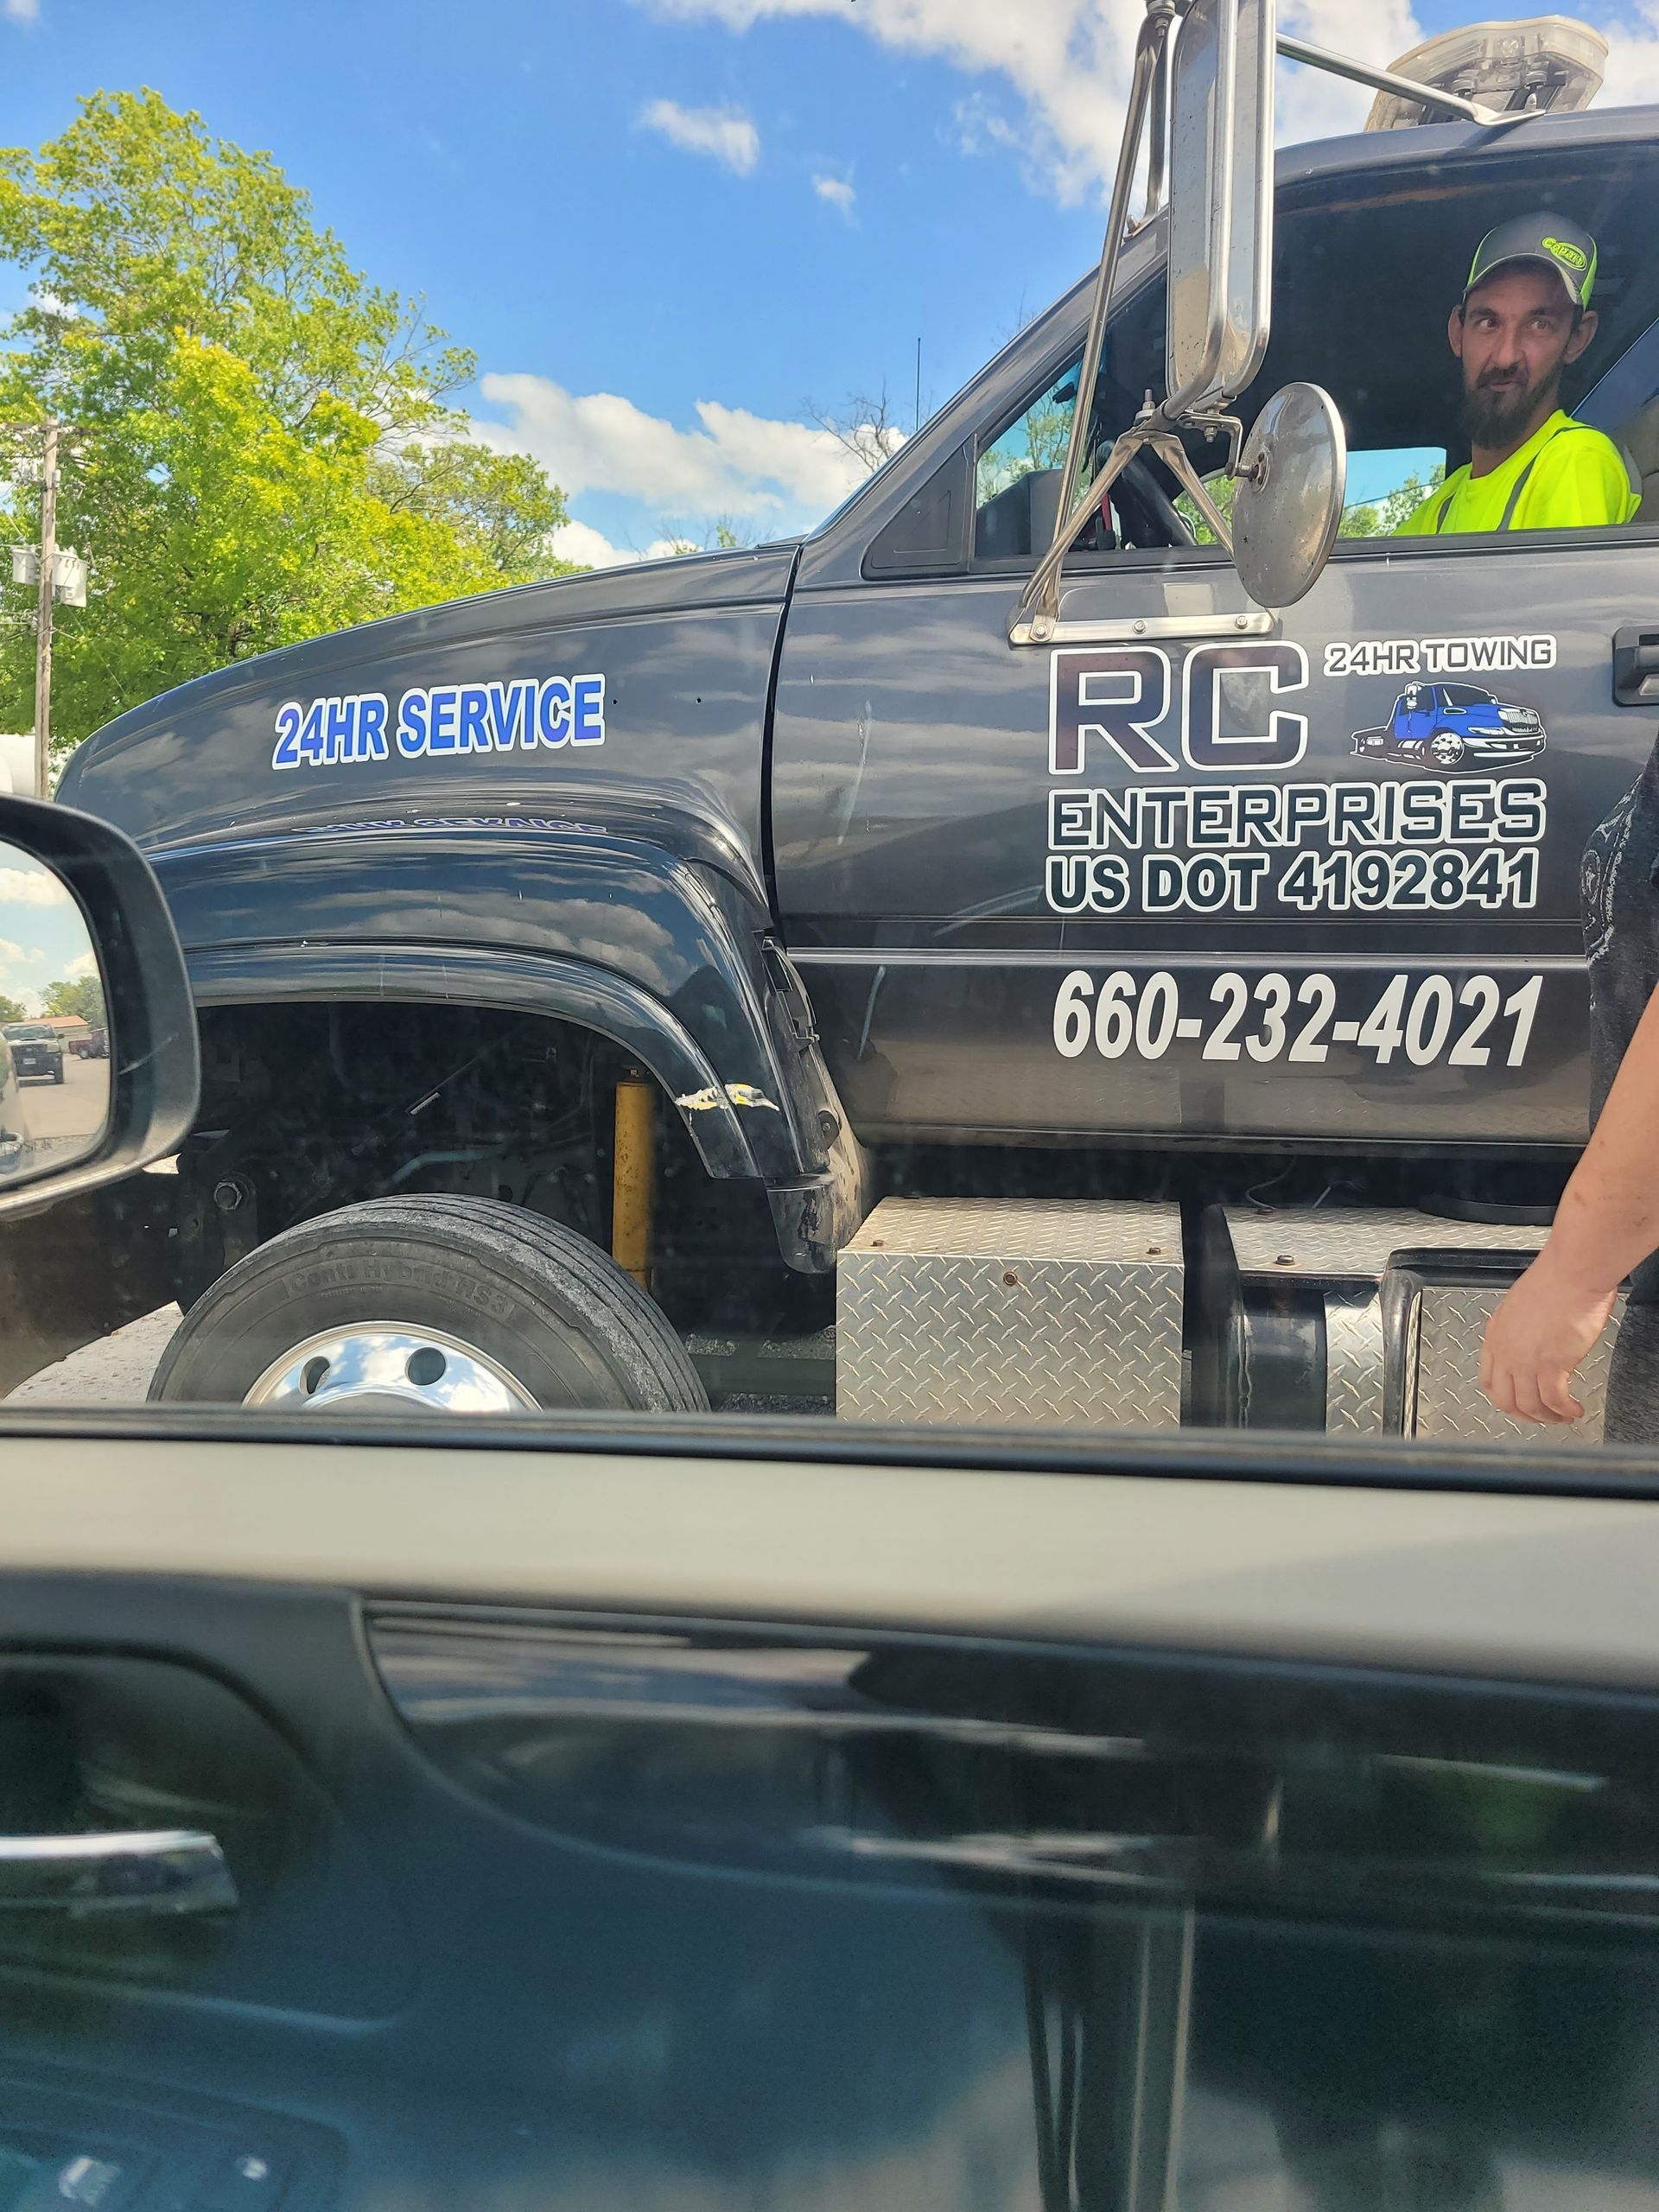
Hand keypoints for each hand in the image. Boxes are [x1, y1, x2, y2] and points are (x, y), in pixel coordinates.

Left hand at [1479, 1248, 1618, 1423]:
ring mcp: (1526, 1361)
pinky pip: (1555, 1401)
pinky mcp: (1552, 1365)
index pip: (1489, 1380)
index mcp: (1496, 1335)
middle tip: (1542, 1417)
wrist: (1572, 1272)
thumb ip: (1520, 1329)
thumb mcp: (1520, 1306)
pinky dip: (1566, 1410)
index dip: (1505, 1398)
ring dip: (1548, 1417)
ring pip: (1530, 1405)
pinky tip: (1575, 1409)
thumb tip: (1531, 1342)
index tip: (1518, 1403)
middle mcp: (1506, 1351)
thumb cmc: (1555, 1280)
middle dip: (1525, 1415)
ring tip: (1564, 1416)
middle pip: (1506, 1400)